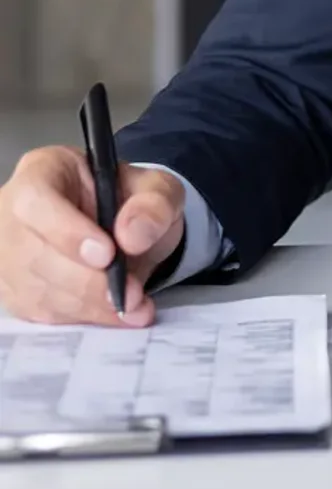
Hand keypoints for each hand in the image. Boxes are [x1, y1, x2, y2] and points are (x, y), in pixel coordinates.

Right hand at [0, 146, 186, 325]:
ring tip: (133, 307)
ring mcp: (9, 254)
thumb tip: (133, 235)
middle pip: (32, 253)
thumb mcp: (159, 189)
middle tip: (130, 294)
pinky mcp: (15, 290)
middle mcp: (13, 213)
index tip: (107, 255)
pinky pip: (39, 312)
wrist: (128, 231)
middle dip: (85, 281)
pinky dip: (81, 317)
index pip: (36, 200)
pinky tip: (115, 314)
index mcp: (44, 171)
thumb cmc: (132, 201)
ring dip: (86, 305)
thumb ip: (154, 203)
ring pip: (34, 288)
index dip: (67, 232)